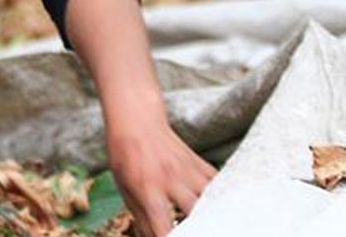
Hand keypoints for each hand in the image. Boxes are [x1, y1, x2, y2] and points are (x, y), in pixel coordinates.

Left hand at [106, 121, 216, 236]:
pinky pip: (217, 183)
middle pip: (195, 211)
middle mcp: (171, 178)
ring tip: (212, 223)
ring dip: (213, 212)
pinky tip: (219, 205)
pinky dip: (221, 196)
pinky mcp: (198, 162)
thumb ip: (141, 218)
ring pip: (212, 196)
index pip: (162, 225)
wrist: (136, 119)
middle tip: (196, 231)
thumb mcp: (124, 188)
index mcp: (147, 187)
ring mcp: (188, 169)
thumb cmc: (125, 155)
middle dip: (198, 228)